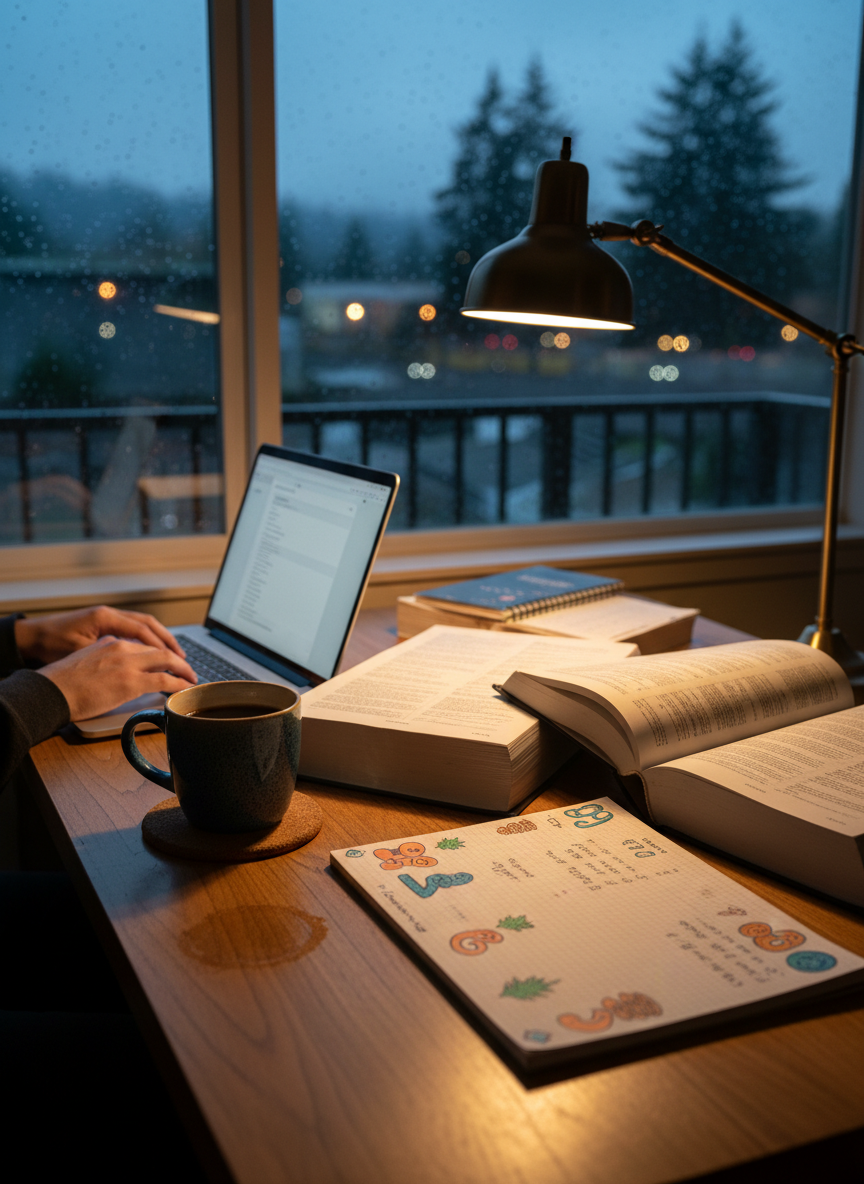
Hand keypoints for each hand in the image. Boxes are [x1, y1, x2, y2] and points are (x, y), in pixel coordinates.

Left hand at [14, 606, 185, 664]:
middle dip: (169, 642)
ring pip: (143, 625)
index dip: (164, 649)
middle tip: (184, 661)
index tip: (179, 664)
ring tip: (175, 656)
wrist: (32, 638)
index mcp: (106, 618)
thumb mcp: (82, 654)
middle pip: (149, 625)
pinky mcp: (103, 625)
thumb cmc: (51, 646)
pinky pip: (133, 629)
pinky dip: (147, 640)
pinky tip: (152, 653)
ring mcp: (107, 618)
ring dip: (160, 640)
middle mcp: (109, 614)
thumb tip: (139, 669)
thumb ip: (112, 659)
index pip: (144, 631)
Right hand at [38, 637, 197, 721]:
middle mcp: (122, 647)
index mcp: (110, 641)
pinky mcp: (131, 682)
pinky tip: (185, 688)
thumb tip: (114, 672)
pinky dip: (179, 683)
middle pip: (159, 649)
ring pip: (166, 661)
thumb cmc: (62, 683)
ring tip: (191, 678)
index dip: (159, 653)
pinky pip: (165, 681)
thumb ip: (103, 661)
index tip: (166, 661)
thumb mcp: (85, 662)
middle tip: (187, 669)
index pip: (142, 645)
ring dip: (183, 670)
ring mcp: (128, 664)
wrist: (50, 691)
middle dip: (177, 659)